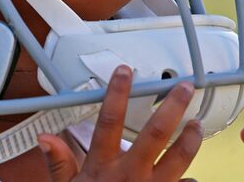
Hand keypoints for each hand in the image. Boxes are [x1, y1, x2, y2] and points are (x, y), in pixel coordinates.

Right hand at [38, 65, 201, 180]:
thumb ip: (58, 164)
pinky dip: (191, 181)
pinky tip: (196, 174)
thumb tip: (45, 138)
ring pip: (179, 159)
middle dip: (172, 107)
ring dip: (191, 139)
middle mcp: (130, 176)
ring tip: (198, 124)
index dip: (117, 93)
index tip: (126, 73)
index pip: (109, 122)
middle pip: (155, 134)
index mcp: (103, 168)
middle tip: (184, 89)